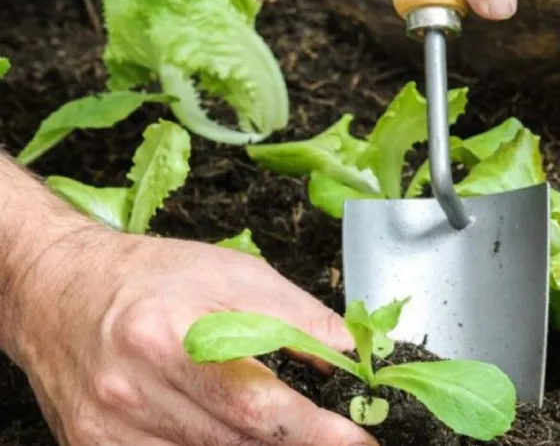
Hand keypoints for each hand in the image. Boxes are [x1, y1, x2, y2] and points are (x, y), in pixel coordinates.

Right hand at [9, 228, 377, 445]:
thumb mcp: (231, 273)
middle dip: (295, 444)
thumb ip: (294, 315)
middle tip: (334, 438)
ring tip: (285, 430)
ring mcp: (109, 430)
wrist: (61, 290)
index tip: (356, 440)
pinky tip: (234, 435)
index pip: (254, 402)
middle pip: (235, 442)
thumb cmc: (150, 277)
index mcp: (167, 337)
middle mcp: (132, 391)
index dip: (313, 430)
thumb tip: (347, 352)